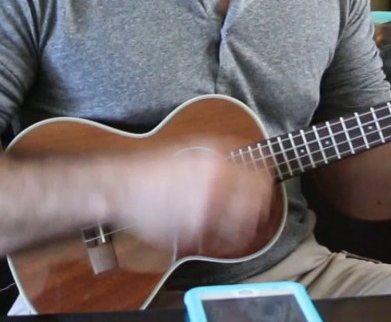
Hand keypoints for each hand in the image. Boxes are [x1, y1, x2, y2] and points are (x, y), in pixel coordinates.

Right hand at [112, 139, 275, 257]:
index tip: (266, 188)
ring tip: (240, 225)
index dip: (267, 184)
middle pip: (257, 205)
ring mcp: (202, 212)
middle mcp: (213, 188)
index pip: (262, 179)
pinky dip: (224, 240)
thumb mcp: (193, 147)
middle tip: (256, 209)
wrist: (123, 187)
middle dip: (259, 208)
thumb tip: (258, 156)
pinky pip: (220, 242)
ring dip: (245, 227)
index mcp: (216, 164)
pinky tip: (217, 234)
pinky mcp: (190, 234)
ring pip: (242, 228)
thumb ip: (225, 150)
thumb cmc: (157, 167)